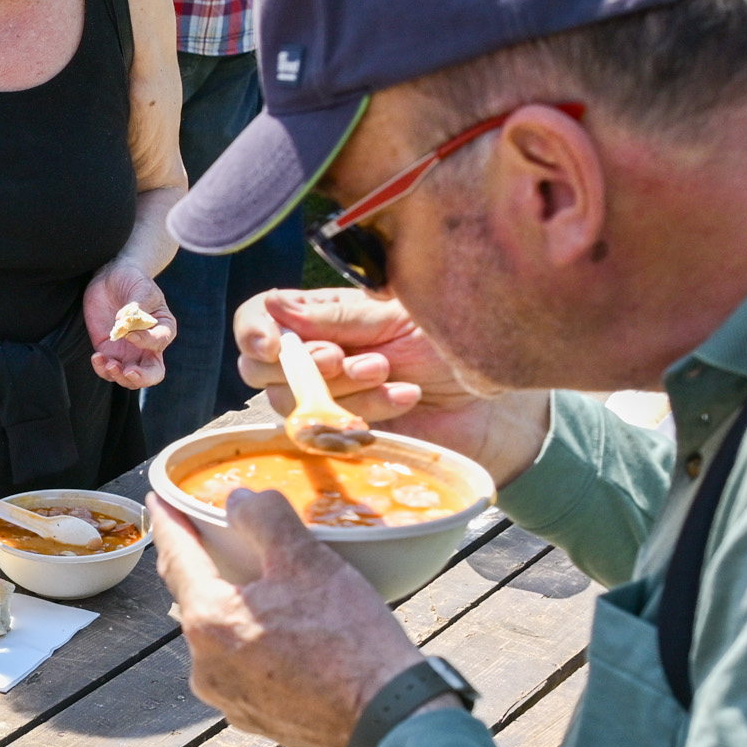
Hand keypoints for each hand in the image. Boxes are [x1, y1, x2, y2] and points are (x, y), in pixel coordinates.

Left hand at [84, 262, 172, 387]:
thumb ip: (136, 306)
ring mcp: (128, 351)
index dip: (146, 342)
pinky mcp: (109, 351)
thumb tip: (123, 322)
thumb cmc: (132, 281)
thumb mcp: (140, 288)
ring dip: (118, 376)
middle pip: (152, 374)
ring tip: (107, 362)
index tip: (129, 333)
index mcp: (163, 329)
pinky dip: (102, 369)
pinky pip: (108, 369)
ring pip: (129, 378)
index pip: (159, 343)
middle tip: (127, 372)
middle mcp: (148, 345)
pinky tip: (96, 357)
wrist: (112, 278)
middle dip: (141, 378)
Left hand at [150, 492, 424, 746]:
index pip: (177, 557)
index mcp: (209, 620)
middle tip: (218, 539)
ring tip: (267, 592)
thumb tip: (237, 501)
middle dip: (207, 568)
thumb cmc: (347, 637)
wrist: (386, 713)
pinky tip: (285, 637)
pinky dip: (254, 645)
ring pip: (221, 636)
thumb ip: (264, 519)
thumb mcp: (307, 560)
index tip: (158, 501)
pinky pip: (242, 668)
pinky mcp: (252, 717)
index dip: (169, 523)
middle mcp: (204, 665)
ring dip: (236, 610)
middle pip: (197, 599)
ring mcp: (226, 697)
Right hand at [240, 287, 551, 485]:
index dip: (253, 331)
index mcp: (318, 317)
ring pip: (291, 403)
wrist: (492, 397)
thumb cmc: (447, 342)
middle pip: (258, 368)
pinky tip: (405, 396)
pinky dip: (365, 413)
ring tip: (390, 372)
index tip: (273, 344)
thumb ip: (335, 315)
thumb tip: (274, 306)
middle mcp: (311, 359)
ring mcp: (322, 402)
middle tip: (344, 357)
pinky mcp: (341, 439)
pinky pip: (326, 434)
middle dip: (301, 364)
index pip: (257, 319)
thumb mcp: (393, 314)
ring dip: (342, 387)